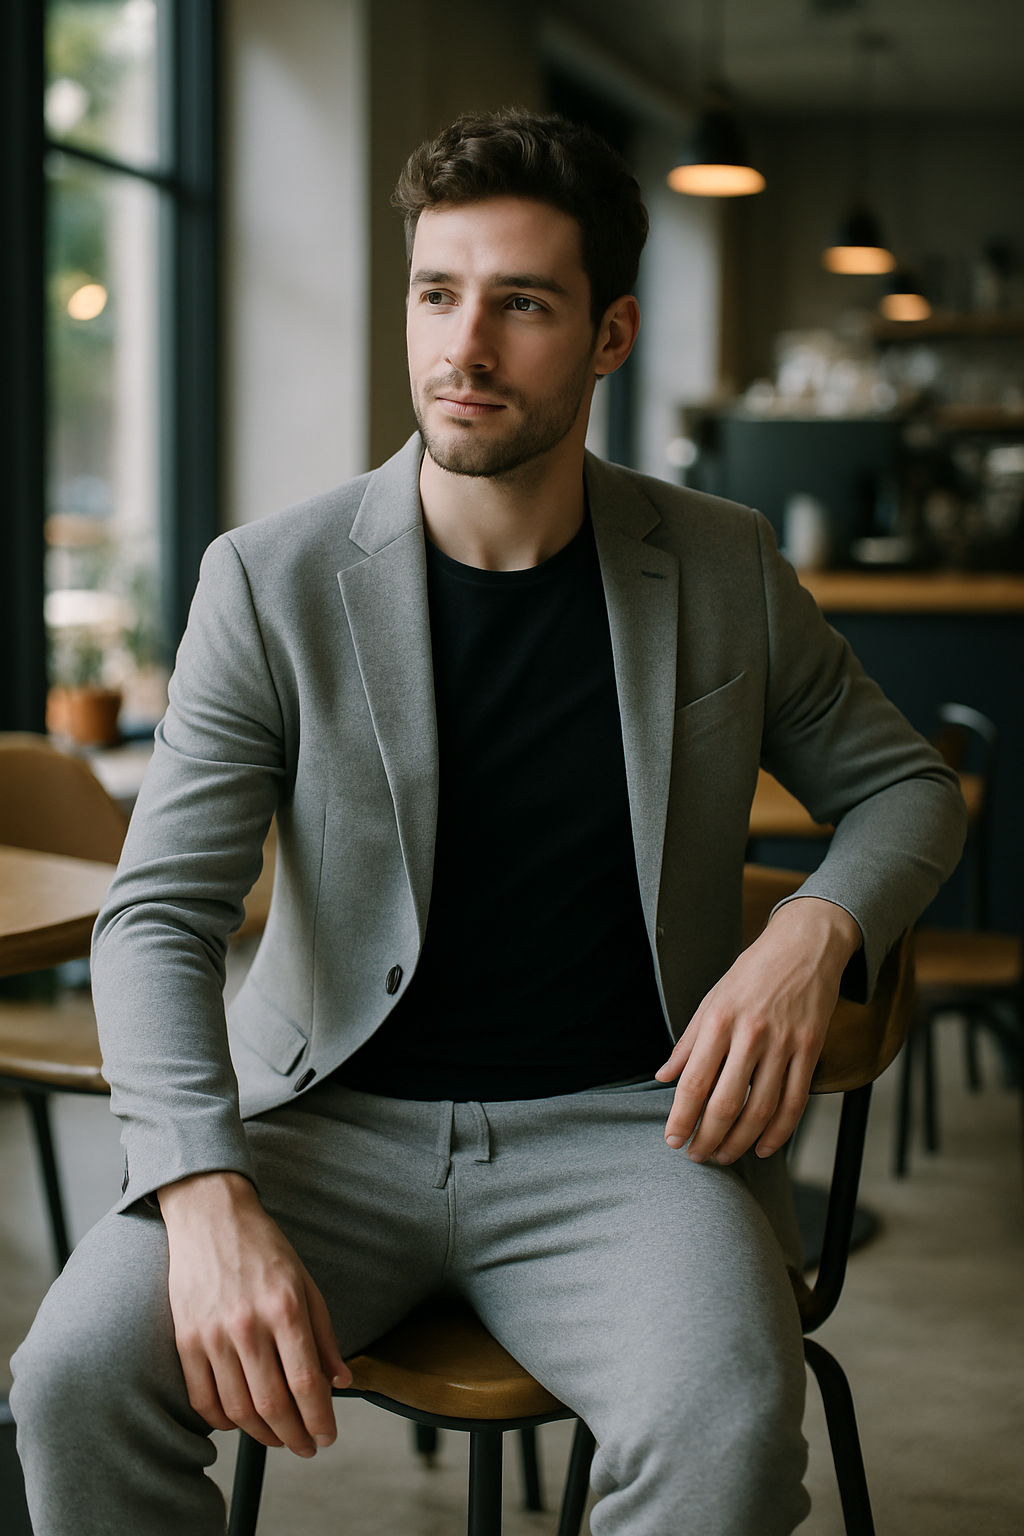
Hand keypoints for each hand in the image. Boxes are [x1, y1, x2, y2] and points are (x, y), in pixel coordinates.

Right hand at [158, 1171, 351, 1454]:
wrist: (210, 1215)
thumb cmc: (263, 1247)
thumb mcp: (306, 1282)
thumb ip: (324, 1335)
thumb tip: (341, 1380)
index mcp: (285, 1308)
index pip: (306, 1383)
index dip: (320, 1419)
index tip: (327, 1436)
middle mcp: (248, 1325)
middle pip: (273, 1405)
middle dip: (295, 1437)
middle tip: (306, 1447)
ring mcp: (212, 1335)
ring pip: (238, 1410)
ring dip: (262, 1435)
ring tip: (279, 1438)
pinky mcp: (185, 1340)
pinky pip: (203, 1399)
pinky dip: (223, 1421)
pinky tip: (241, 1421)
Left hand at [655, 897, 860, 1165]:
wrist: (804, 946)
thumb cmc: (753, 972)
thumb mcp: (712, 999)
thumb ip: (689, 1042)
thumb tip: (664, 1076)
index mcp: (720, 1020)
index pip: (695, 1081)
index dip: (682, 1117)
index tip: (672, 1139)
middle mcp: (751, 1034)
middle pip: (727, 1102)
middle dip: (708, 1137)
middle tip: (696, 1155)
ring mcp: (784, 1044)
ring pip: (762, 1109)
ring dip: (740, 1141)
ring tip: (724, 1156)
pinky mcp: (810, 1050)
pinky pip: (795, 1101)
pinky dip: (779, 1132)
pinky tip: (763, 1147)